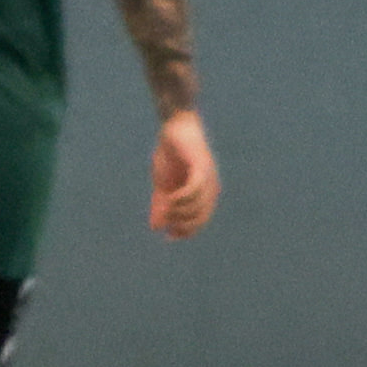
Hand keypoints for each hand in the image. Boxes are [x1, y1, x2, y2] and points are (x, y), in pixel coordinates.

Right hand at [148, 112, 218, 238]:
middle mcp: (210, 188)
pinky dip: (183, 198)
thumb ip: (161, 205)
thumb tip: (156, 227)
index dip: (186, 232)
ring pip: (199, 205)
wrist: (174, 128)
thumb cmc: (171, 155)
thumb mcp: (163, 184)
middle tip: (167, 222)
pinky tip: (172, 198)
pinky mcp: (201, 166)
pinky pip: (195, 188)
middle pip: (201, 217)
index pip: (199, 221)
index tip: (170, 237)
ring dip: (181, 211)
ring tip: (168, 207)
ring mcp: (208, 177)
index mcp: (203, 194)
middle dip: (183, 224)